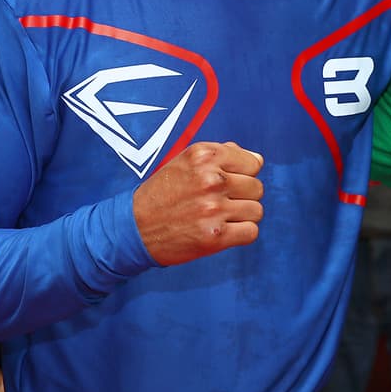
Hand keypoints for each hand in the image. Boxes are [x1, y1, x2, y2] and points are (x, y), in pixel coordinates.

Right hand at [132, 141, 264, 264]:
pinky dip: (241, 234)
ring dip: (242, 216)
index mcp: (204, 155)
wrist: (133, 227)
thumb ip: (221, 155)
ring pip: (256, 210)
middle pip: (257, 187)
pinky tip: (223, 231)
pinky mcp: (215, 236)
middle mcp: (211, 179)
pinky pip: (251, 232)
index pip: (253, 163)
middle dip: (243, 196)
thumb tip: (257, 160)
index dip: (244, 174)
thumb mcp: (186, 162)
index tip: (228, 183)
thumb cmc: (162, 193)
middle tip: (221, 203)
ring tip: (220, 217)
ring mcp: (213, 208)